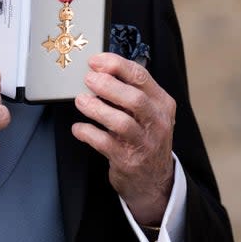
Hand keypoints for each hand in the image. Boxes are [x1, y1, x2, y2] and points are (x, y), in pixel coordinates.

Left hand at [72, 52, 175, 225]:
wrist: (154, 180)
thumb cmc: (144, 138)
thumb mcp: (148, 113)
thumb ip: (130, 92)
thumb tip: (99, 70)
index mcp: (162, 103)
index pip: (141, 76)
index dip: (116, 65)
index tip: (95, 61)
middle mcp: (157, 122)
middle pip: (134, 98)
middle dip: (107, 85)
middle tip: (88, 79)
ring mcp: (144, 142)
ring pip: (120, 121)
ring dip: (96, 108)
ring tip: (80, 100)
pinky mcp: (128, 160)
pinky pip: (104, 143)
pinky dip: (87, 132)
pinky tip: (79, 128)